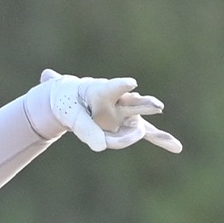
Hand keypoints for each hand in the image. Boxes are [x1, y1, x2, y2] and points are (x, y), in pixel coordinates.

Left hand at [39, 69, 182, 152]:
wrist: (77, 104)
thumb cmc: (70, 101)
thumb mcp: (65, 105)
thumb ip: (59, 93)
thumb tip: (46, 75)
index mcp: (103, 92)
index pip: (113, 89)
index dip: (121, 86)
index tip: (132, 83)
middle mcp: (118, 102)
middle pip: (133, 105)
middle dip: (145, 105)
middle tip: (158, 106)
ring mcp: (126, 115)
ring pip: (139, 122)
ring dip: (141, 130)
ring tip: (153, 136)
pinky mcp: (129, 127)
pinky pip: (148, 134)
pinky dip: (162, 140)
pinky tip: (177, 148)